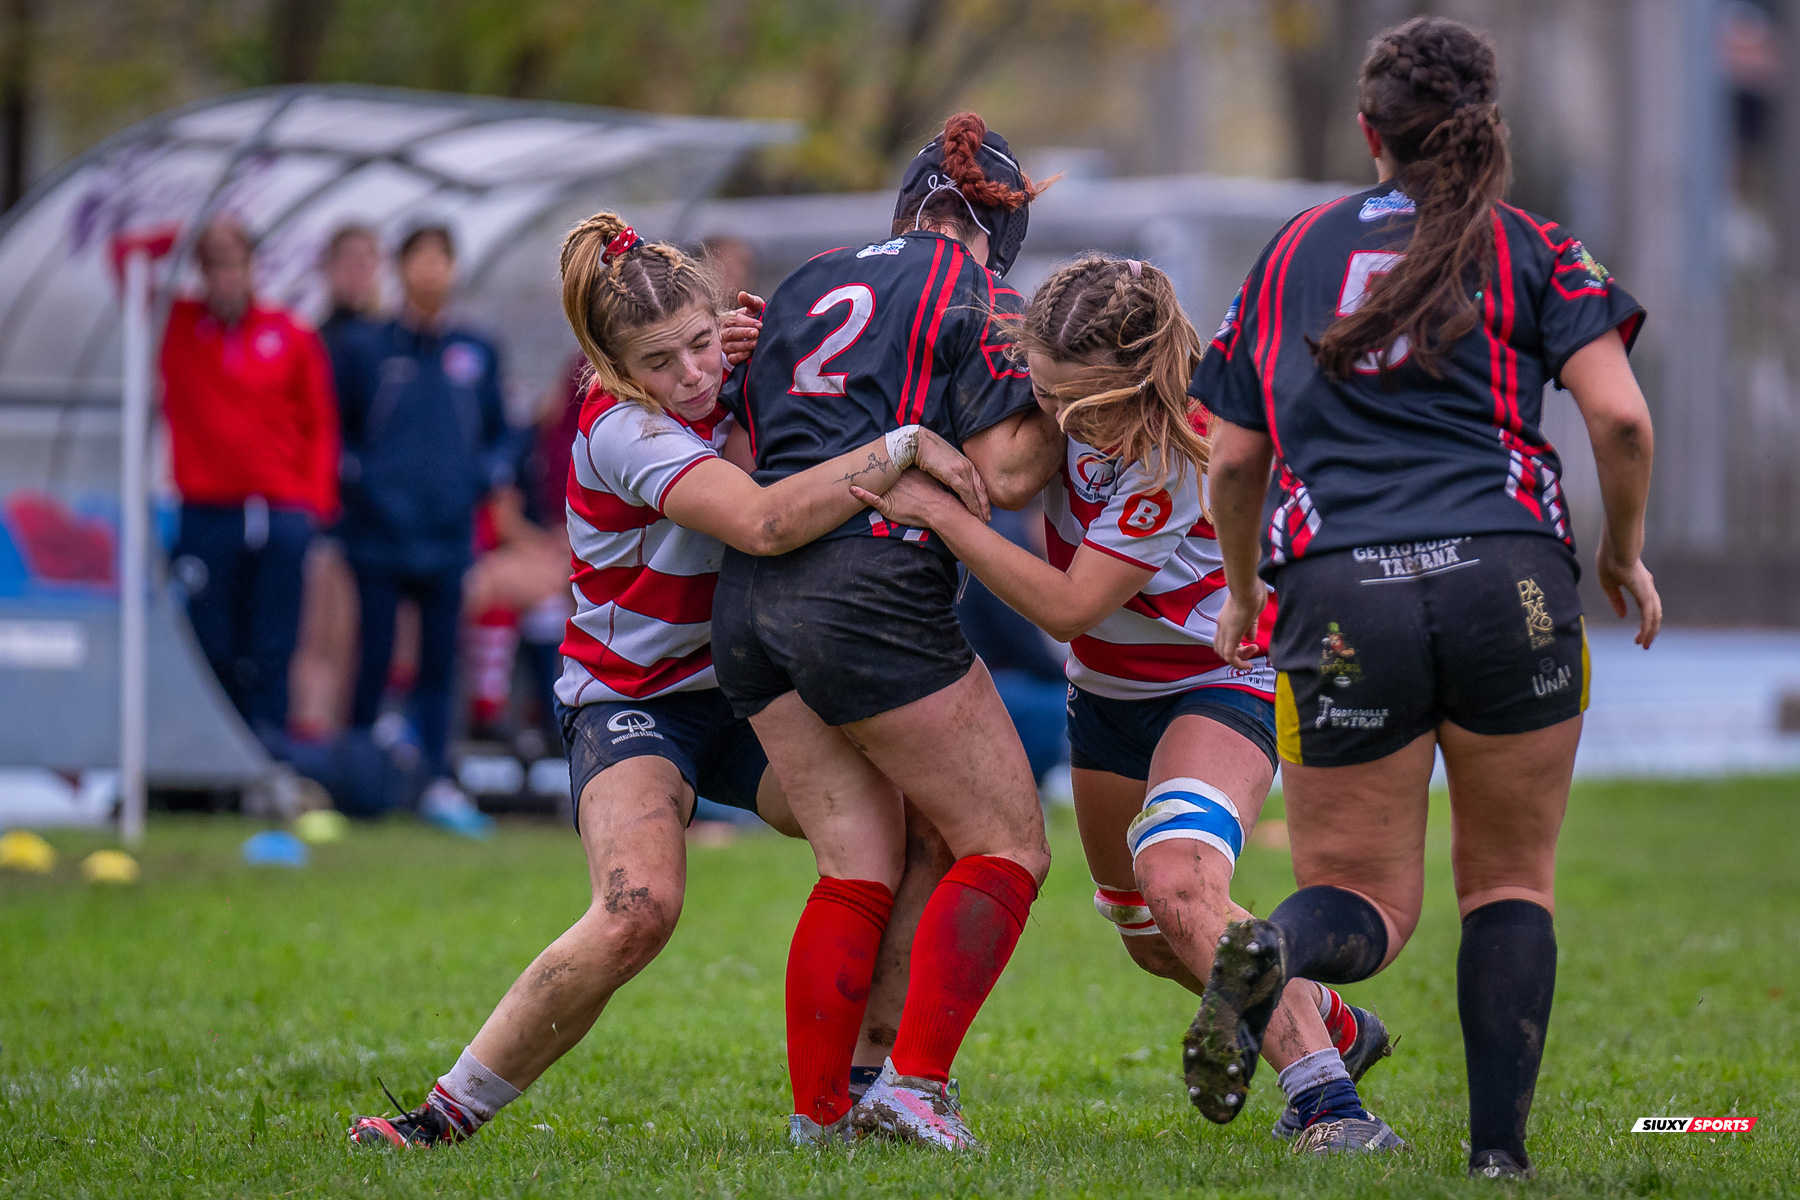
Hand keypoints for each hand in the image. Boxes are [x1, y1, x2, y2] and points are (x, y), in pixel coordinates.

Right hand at [720, 292, 764, 367]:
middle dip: (745, 333)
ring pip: (731, 346)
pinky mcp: (730, 357)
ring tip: (756, 343)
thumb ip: (749, 301)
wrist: (757, 335)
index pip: (733, 320)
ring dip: (745, 345)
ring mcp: (725, 346)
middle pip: (731, 333)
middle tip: (757, 333)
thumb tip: (742, 294)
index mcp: (726, 319)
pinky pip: (732, 358)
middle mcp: (723, 332)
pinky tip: (749, 353)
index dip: (747, 322)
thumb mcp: (753, 308)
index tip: (759, 324)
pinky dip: (741, 356)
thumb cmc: (753, 318)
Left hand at [851, 470, 959, 530]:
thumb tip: (922, 461)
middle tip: (857, 461)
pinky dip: (861, 494)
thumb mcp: (928, 475)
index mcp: (904, 472)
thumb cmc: (935, 493)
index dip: (882, 462)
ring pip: (873, 485)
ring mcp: (889, 493)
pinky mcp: (886, 506)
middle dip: (869, 469)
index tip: (874, 455)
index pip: (889, 464)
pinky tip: (852, 489)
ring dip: (863, 480)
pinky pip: (871, 499)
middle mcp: (894, 480)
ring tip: (848, 475)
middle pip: (878, 473)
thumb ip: (920, 470)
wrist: (937, 508)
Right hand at [911, 429, 989, 520]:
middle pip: (980, 489)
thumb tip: (950, 488)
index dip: (983, 497)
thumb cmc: (928, 453)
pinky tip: (973, 512)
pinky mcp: (952, 473)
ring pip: (974, 492)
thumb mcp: (944, 464)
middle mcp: (966, 466)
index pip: (979, 483)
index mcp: (966, 463)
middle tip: (987, 518)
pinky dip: (971, 503)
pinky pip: (965, 491)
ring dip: (979, 507)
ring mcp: (960, 469)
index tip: (985, 509)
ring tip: (981, 519)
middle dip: (984, 505)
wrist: (918, 442)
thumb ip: (951, 474)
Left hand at [1212, 579, 1267, 668]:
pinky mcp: (1232, 635)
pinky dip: (1238, 664)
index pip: (1223, 638)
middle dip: (1237, 653)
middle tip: (1253, 648)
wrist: (1247, 585)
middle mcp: (1222, 626)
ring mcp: (1225, 631)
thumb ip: (1251, 626)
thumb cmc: (1252, 592)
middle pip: (1220, 648)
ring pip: (1223, 654)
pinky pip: (1230, 656)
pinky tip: (1248, 666)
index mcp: (1226, 619)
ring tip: (1254, 652)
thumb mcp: (1253, 612)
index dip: (1235, 645)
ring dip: (1239, 658)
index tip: (1252, 643)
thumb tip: (1251, 638)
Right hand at [1596, 533, 1660, 647]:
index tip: (1639, 634)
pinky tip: (1642, 638)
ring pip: (1654, 617)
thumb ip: (1615, 599)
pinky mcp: (1646, 594)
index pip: (1647, 606)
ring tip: (1643, 645)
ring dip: (1650, 632)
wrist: (1616, 547)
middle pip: (1655, 614)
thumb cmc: (1610, 559)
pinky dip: (1647, 628)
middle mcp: (1648, 588)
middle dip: (1650, 630)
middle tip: (1644, 644)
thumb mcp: (1608, 583)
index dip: (1645, 621)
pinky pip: (1649, 616)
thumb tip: (1623, 615)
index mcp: (1641, 584)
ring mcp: (1648, 591)